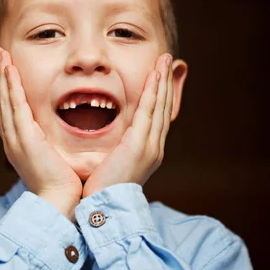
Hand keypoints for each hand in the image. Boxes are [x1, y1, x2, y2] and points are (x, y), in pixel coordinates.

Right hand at [0, 47, 82, 219]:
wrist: (60, 203)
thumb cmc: (62, 184)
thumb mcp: (52, 158)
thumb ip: (50, 143)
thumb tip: (57, 134)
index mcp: (18, 143)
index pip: (8, 107)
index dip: (5, 86)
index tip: (6, 67)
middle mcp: (11, 138)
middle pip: (1, 99)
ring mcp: (15, 138)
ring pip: (4, 99)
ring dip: (2, 74)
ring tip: (0, 53)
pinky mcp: (24, 139)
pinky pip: (15, 106)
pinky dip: (11, 87)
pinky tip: (10, 70)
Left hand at [82, 53, 173, 197]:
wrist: (103, 209)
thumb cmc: (101, 190)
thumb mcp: (113, 165)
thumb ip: (116, 149)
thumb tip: (111, 140)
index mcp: (147, 152)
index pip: (157, 117)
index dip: (160, 94)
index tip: (160, 75)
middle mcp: (154, 147)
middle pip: (163, 107)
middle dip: (166, 82)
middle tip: (168, 60)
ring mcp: (150, 146)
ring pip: (159, 105)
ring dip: (162, 81)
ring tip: (164, 60)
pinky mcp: (140, 145)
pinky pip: (148, 111)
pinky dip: (153, 92)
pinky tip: (155, 75)